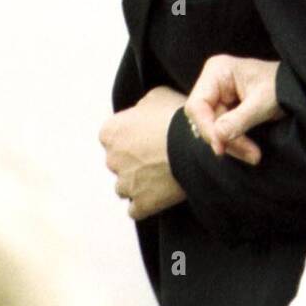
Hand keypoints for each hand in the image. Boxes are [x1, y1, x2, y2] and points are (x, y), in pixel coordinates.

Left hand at [100, 86, 186, 218]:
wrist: (195, 146)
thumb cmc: (177, 118)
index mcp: (110, 131)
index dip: (131, 137)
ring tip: (162, 176)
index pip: (112, 137)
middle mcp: (111, 159)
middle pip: (119, 163)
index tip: (148, 137)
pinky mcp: (140, 204)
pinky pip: (136, 209)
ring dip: (139, 184)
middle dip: (134, 161)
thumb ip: (140, 106)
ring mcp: (125, 184)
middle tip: (159, 155)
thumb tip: (140, 112)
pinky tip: (161, 195)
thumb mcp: (157, 96)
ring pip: (125, 187)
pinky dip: (146, 204)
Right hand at [184, 55, 282, 164]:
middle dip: (225, 139)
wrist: (298, 87)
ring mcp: (219, 96)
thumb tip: (217, 137)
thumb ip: (239, 120)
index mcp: (217, 71)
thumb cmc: (282, 85)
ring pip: (214, 129)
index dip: (206, 128)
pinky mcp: (226, 109)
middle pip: (205, 119)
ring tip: (254, 155)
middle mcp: (213, 82)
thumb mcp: (263, 102)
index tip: (220, 148)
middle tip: (250, 154)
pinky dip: (236, 142)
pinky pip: (223, 131)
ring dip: (233, 144)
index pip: (197, 105)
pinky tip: (251, 150)